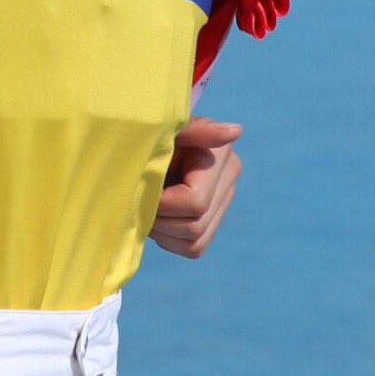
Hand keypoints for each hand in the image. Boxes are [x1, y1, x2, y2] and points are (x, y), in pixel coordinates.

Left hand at [149, 118, 241, 259]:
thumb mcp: (169, 128)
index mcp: (221, 157)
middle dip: (160, 220)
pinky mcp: (212, 222)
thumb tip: (236, 130)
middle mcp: (229, 182)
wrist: (148, 142)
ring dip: (163, 232)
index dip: (163, 204)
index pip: (196, 201)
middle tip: (138, 202)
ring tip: (146, 208)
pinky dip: (170, 239)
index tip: (142, 190)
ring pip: (195, 242)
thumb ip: (197, 128)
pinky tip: (158, 217)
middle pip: (195, 226)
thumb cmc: (154, 132)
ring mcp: (223, 204)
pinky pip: (194, 248)